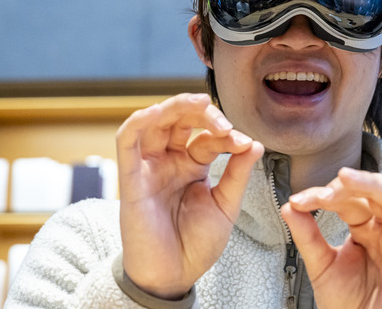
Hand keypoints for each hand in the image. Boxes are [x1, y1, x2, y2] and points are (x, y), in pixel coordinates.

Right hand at [116, 93, 262, 298]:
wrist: (173, 276)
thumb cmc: (195, 244)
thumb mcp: (225, 206)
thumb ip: (237, 174)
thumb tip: (254, 143)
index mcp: (192, 166)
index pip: (208, 138)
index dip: (227, 135)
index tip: (246, 143)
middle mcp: (170, 161)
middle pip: (181, 121)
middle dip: (203, 113)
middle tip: (224, 123)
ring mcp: (150, 167)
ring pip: (155, 121)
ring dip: (176, 107)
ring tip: (200, 105)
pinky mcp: (131, 177)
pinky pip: (127, 140)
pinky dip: (140, 121)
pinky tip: (158, 111)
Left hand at [281, 167, 381, 308]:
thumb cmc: (348, 306)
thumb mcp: (321, 266)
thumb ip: (307, 236)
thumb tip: (289, 206)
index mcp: (365, 229)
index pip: (348, 199)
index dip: (324, 194)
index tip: (299, 201)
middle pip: (375, 193)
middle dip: (349, 185)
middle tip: (323, 192)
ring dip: (373, 186)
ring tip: (347, 179)